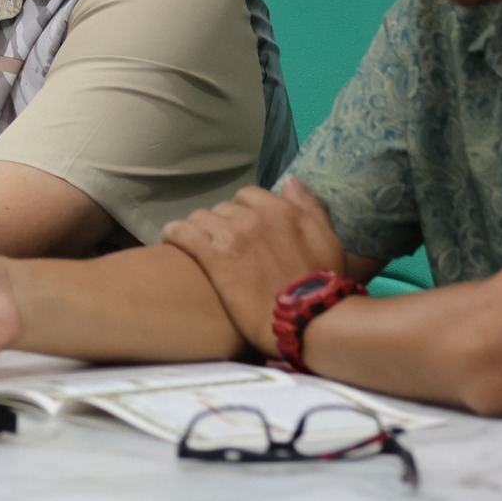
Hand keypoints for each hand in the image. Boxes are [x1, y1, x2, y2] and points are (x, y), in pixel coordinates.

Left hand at [160, 178, 345, 358]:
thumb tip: (289, 181)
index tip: (245, 230)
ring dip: (200, 230)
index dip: (245, 212)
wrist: (307, 320)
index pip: (248, 196)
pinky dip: (176, 234)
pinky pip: (182, 232)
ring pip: (201, 217)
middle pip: (223, 208)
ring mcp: (230, 234)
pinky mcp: (212, 255)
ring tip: (201, 247)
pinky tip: (173, 240)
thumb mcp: (327, 240)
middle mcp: (253, 216)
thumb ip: (309, 207)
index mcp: (280, 209)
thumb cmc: (322, 283)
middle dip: (223, 223)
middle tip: (226, 245)